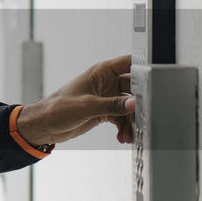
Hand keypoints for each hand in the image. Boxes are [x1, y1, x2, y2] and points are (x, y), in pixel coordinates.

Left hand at [16, 54, 134, 147]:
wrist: (45, 126)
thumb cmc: (57, 108)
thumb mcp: (87, 106)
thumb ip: (112, 105)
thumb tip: (134, 103)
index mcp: (101, 72)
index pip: (130, 63)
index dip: (145, 68)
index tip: (156, 80)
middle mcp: (107, 83)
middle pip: (134, 88)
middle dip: (140, 102)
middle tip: (144, 115)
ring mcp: (106, 97)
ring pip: (129, 106)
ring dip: (131, 120)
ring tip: (129, 133)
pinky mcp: (105, 111)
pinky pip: (122, 117)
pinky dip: (124, 127)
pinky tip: (122, 137)